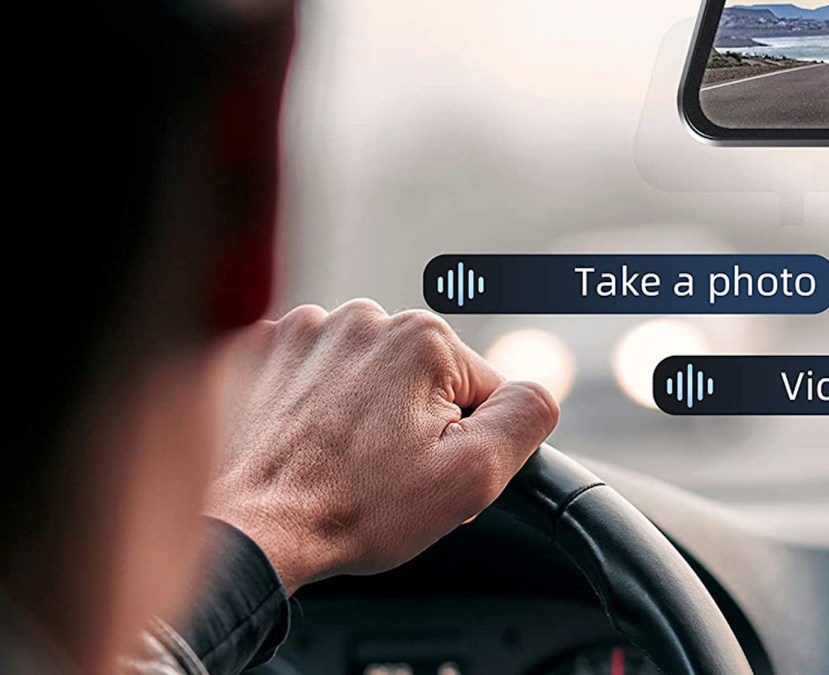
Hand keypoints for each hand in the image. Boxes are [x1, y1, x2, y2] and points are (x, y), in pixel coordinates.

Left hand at [206, 301, 558, 592]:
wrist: (249, 529)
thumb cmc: (355, 509)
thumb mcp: (471, 476)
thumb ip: (526, 417)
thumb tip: (538, 389)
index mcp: (422, 337)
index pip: (481, 388)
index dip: (465, 440)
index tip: (426, 473)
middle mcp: (363, 317)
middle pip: (421, 377)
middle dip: (415, 423)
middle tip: (384, 475)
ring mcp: (304, 330)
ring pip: (365, 375)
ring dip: (363, 412)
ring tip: (339, 463)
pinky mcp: (259, 350)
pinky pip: (311, 374)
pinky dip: (313, 405)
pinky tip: (304, 445)